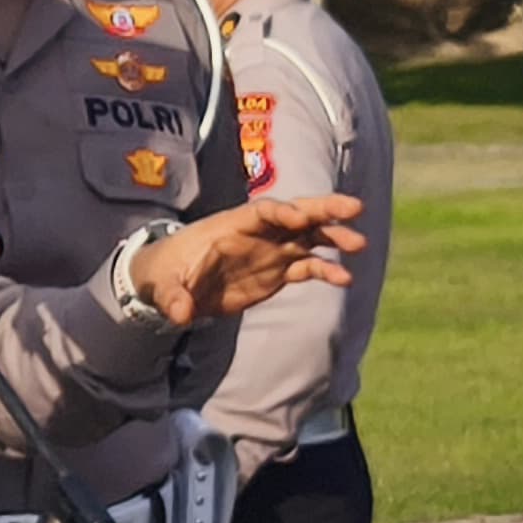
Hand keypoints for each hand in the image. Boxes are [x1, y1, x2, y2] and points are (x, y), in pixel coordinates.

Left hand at [126, 195, 370, 324]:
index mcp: (231, 225)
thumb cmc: (167, 274)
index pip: (262, 211)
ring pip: (309, 236)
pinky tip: (345, 278)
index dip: (282, 212)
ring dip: (333, 237)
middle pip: (296, 213)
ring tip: (359, 244)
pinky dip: (326, 270)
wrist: (174, 284)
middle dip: (324, 208)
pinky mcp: (278, 270)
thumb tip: (181, 315)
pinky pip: (307, 266)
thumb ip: (173, 297)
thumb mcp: (163, 286)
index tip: (300, 218)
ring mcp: (271, 250)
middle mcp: (258, 233)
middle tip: (354, 207)